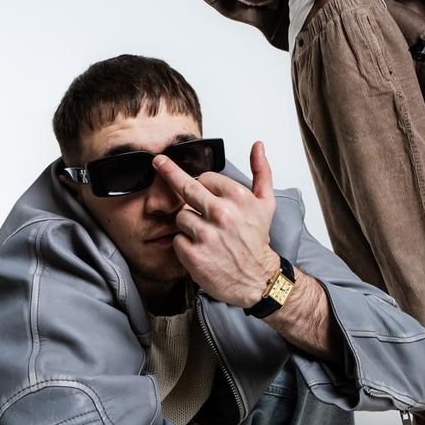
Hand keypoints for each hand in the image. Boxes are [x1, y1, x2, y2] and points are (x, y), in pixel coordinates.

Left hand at [152, 141, 277, 307]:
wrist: (257, 278)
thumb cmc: (257, 239)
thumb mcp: (266, 202)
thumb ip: (262, 171)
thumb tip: (258, 146)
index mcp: (238, 197)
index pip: (205, 177)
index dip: (203, 184)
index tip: (205, 192)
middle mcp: (222, 214)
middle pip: (185, 187)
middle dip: (169, 173)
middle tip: (158, 161)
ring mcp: (206, 235)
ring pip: (180, 215)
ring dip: (187, 222)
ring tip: (204, 233)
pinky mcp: (194, 255)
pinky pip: (176, 239)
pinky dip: (184, 244)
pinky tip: (200, 249)